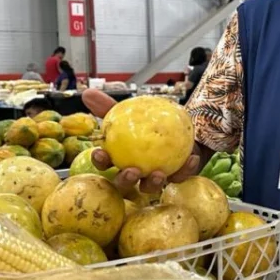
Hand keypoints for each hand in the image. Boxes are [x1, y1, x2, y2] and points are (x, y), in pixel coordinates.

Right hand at [82, 88, 200, 195]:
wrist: (177, 125)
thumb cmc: (146, 123)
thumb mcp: (129, 112)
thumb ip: (109, 106)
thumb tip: (87, 93)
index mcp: (120, 158)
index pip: (104, 164)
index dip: (100, 161)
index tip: (100, 153)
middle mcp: (136, 172)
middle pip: (125, 183)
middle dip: (126, 180)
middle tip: (131, 171)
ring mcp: (156, 177)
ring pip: (151, 187)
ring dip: (153, 183)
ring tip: (157, 173)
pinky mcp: (177, 177)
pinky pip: (182, 176)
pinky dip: (186, 169)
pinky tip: (191, 158)